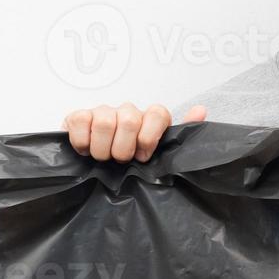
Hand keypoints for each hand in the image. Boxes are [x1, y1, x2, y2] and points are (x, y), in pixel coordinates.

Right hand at [60, 102, 206, 161]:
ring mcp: (102, 111)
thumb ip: (179, 137)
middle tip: (120, 161)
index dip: (149, 137)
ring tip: (103, 158)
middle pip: (130, 119)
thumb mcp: (157, 156)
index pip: (158, 113)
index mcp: (149, 119)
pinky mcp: (78, 116)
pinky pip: (81, 121)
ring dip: (103, 149)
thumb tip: (200, 110)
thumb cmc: (129, 162)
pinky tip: (86, 150)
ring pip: (105, 122)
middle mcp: (127, 111)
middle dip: (124, 148)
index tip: (143, 156)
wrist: (94, 168)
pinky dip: (83, 142)